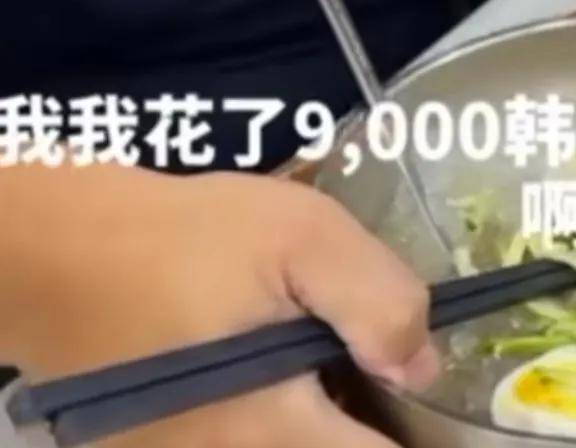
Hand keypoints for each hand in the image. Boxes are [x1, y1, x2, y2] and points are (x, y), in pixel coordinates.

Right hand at [1, 163, 437, 446]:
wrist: (63, 252)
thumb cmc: (186, 239)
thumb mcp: (301, 236)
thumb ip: (377, 300)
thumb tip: (423, 366)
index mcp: (275, 436)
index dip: (415, 432)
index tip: (418, 387)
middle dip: (365, 420)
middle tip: (372, 358)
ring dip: (318, 416)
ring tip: (322, 354)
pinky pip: (247, 443)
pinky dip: (277, 417)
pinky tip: (275, 363)